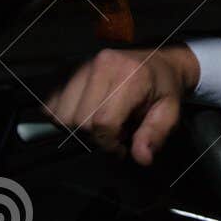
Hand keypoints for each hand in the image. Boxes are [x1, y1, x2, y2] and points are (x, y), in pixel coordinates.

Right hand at [41, 45, 200, 166]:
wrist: (159, 63)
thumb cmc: (163, 88)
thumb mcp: (170, 112)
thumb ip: (155, 134)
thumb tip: (142, 157)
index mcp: (130, 76)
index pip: (103, 121)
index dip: (109, 143)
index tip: (121, 147)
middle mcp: (102, 66)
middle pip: (79, 120)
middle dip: (95, 136)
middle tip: (115, 133)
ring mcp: (83, 66)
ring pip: (61, 114)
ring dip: (78, 127)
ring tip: (102, 123)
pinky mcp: (70, 71)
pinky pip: (51, 104)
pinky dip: (63, 115)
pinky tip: (86, 114)